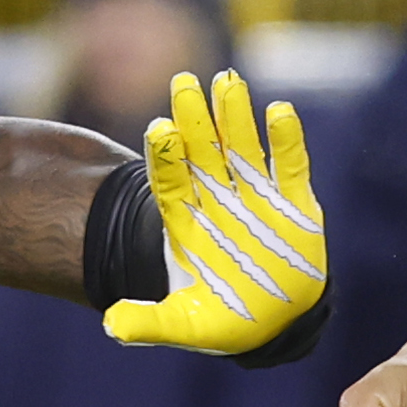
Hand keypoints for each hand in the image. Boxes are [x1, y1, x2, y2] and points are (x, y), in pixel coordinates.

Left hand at [102, 70, 325, 359]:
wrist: (276, 325)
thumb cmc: (226, 320)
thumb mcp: (186, 326)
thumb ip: (150, 323)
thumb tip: (110, 325)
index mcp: (188, 222)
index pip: (171, 181)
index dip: (166, 155)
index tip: (159, 128)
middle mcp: (219, 201)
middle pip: (203, 152)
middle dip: (193, 118)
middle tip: (183, 80)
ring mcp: (257, 199)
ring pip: (243, 149)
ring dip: (235, 117)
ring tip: (226, 82)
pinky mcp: (295, 205)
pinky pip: (290, 167)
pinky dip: (287, 141)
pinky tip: (279, 112)